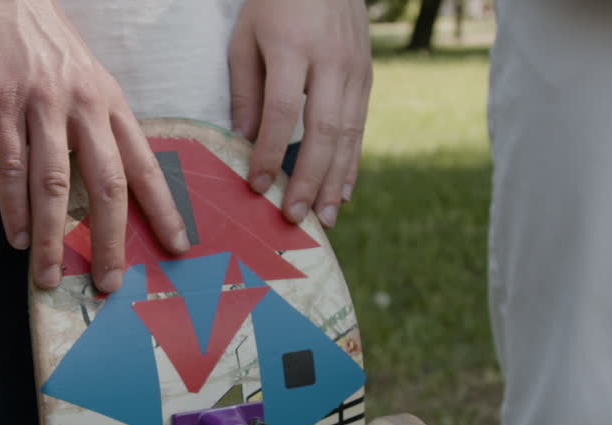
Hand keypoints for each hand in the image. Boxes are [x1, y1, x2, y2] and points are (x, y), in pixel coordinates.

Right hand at [0, 0, 189, 293]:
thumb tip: (106, 182)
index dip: (163, 209)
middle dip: (109, 240)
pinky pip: (10, 166)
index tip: (178, 247)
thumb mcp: (84, 78)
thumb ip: (95, 126)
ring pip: (54, 184)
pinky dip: (12, 207)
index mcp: (109, 103)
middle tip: (108, 283)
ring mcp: (41, 105)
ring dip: (51, 237)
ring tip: (48, 276)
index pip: (144, 165)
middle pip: (107, 184)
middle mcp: (83, 106)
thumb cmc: (39, 40)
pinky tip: (16, 238)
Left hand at [229, 0, 371, 228]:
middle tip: (294, 216)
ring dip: (335, 180)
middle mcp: (331, 61)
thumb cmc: (274, 4)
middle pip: (323, 130)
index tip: (258, 186)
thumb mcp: (246, 36)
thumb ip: (245, 87)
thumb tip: (244, 139)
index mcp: (294, 48)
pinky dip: (352, 162)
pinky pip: (360, 127)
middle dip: (309, 179)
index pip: (284, 110)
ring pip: (349, 134)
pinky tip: (343, 192)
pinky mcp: (367, 76)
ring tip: (324, 218)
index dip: (271, 151)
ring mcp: (356, 70)